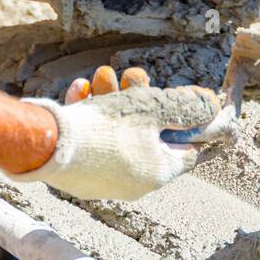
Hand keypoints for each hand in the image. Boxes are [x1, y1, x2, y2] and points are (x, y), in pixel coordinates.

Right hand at [20, 66, 220, 200]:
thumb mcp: (154, 108)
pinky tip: (80, 92)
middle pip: (149, 136)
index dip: (191, 122)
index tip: (189, 102)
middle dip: (141, 99)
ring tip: (100, 77)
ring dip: (113, 101)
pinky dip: (91, 117)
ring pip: (119, 135)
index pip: (188, 149)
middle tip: (131, 76)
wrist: (48, 147)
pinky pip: (95, 143)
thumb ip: (186, 107)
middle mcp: (136, 183)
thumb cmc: (107, 128)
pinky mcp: (81, 176)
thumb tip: (211, 106)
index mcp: (160, 172)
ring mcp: (107, 182)